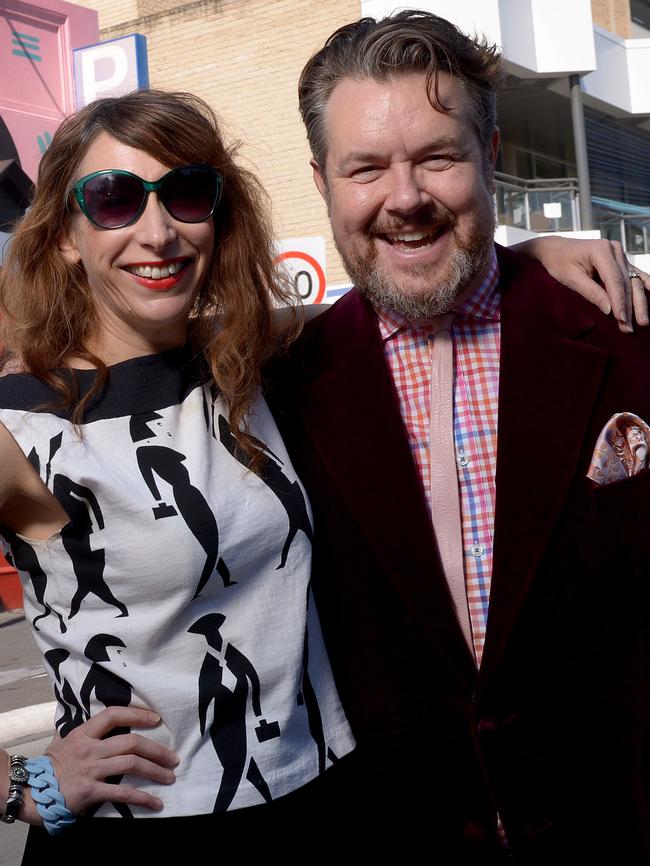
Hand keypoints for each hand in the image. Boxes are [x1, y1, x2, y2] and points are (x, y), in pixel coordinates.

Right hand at [44, 707, 177, 816]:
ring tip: (170, 777)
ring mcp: (91, 770)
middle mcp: (90, 749)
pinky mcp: (91, 792)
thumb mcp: (63, 741)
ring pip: (132, 765)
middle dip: (157, 749)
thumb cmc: (50, 766)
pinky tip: (156, 802)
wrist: (32, 792)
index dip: (137, 714)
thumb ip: (84, 732)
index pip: (113, 715)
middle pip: (131, 742)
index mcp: (84, 734)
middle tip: (173, 757)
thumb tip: (101, 722)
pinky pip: (122, 793)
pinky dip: (142, 798)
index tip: (156, 719)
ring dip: (155, 771)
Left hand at [512, 236, 649, 331]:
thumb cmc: (559, 263)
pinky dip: (644, 287)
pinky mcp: (620, 261)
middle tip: (631, 327)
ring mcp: (619, 254)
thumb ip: (591, 293)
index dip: (620, 302)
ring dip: (638, 302)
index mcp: (601, 250)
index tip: (622, 320)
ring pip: (634, 280)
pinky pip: (635, 275)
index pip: (615, 280)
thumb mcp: (571, 278)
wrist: (556, 249)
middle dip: (631, 306)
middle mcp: (614, 250)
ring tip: (643, 321)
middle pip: (628, 282)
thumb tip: (610, 310)